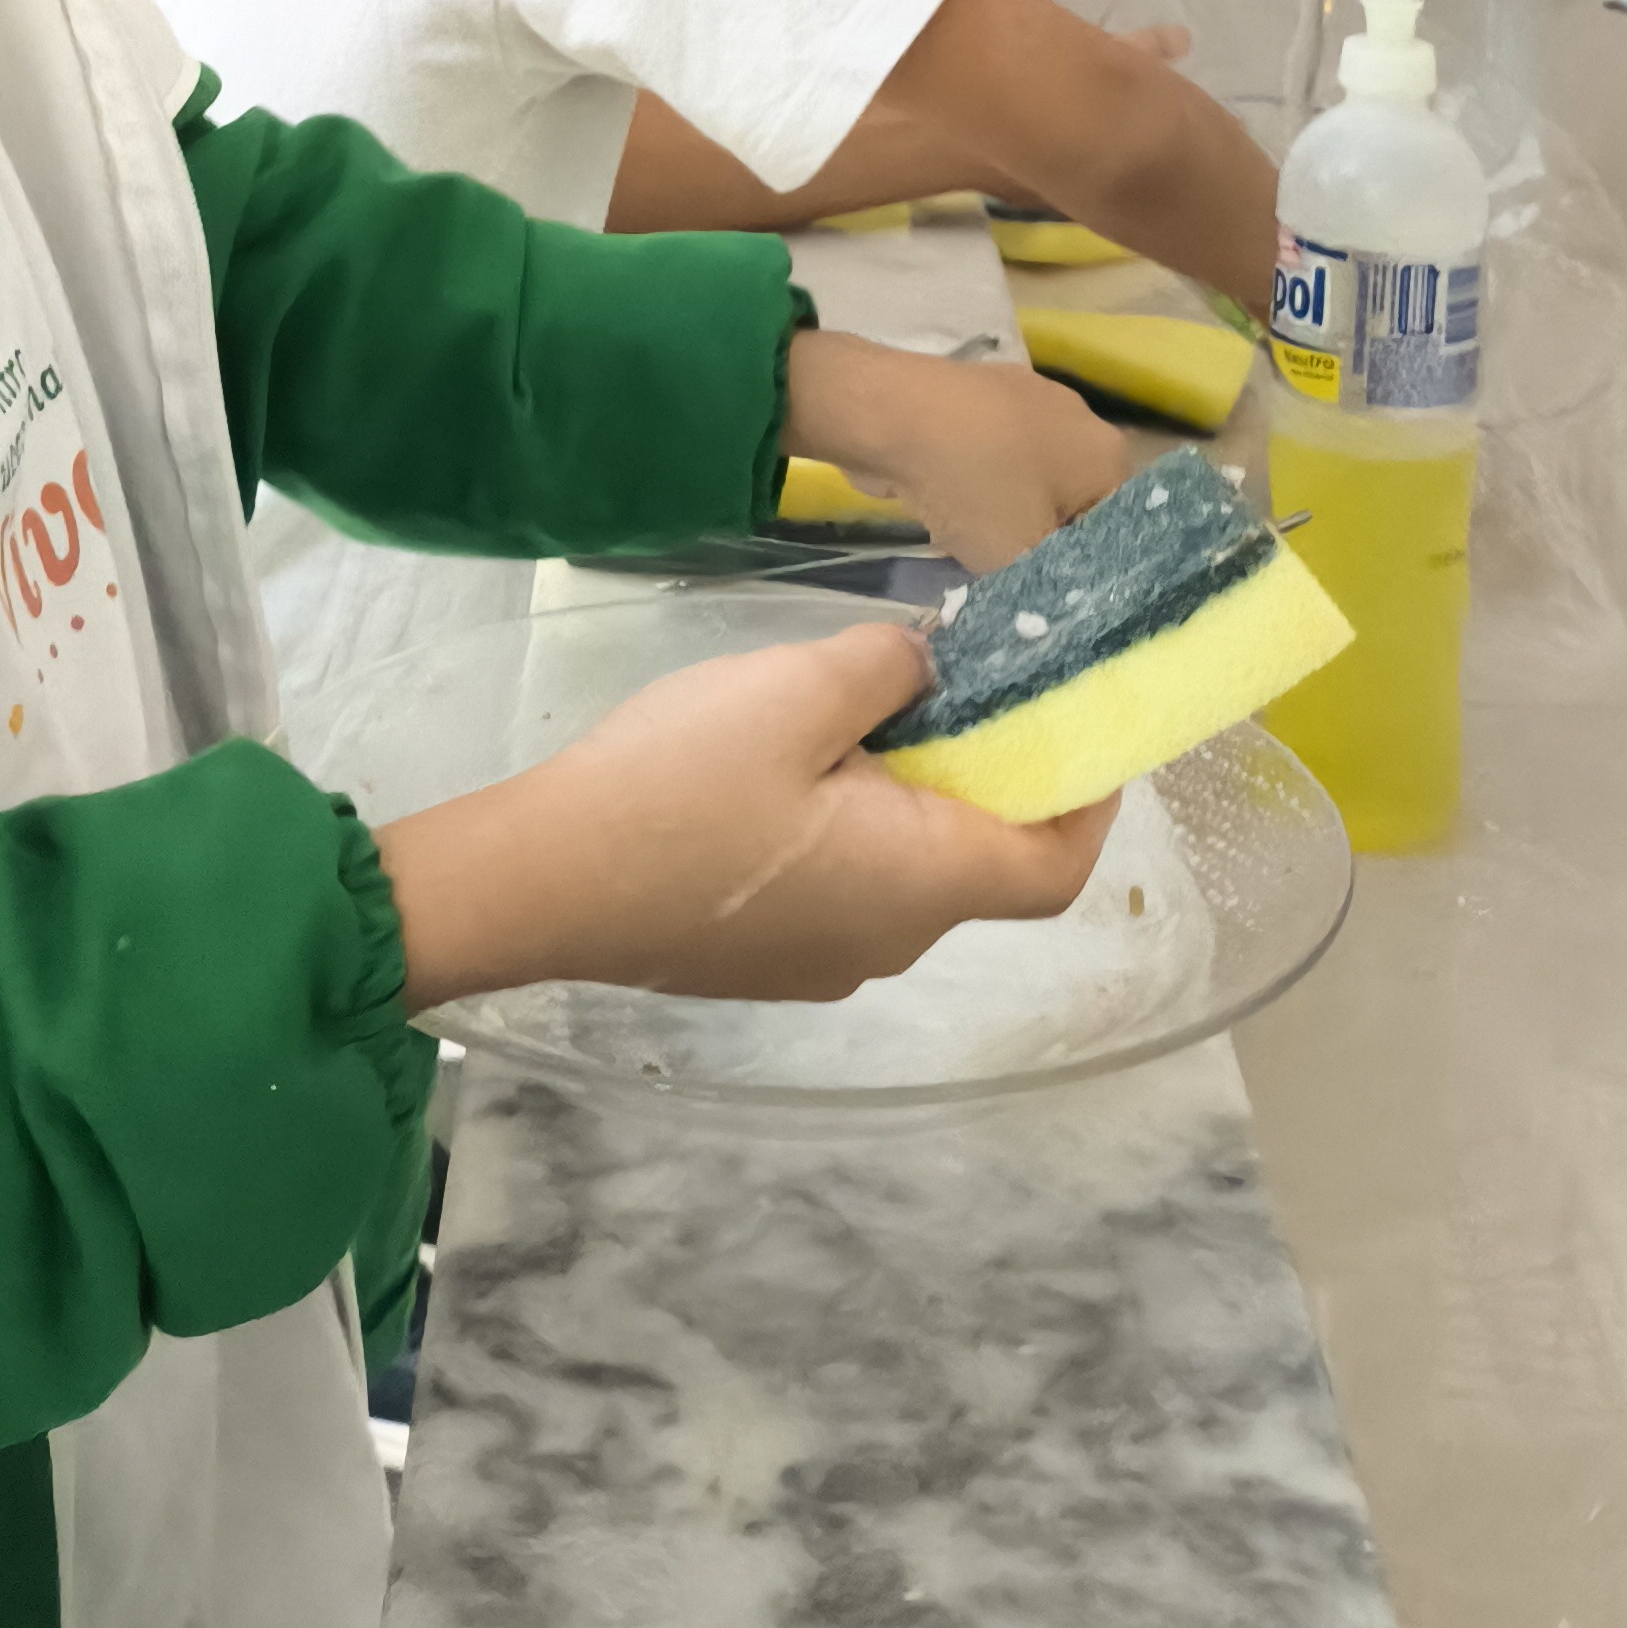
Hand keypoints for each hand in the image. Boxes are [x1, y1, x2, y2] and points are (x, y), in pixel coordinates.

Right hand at [378, 626, 1116, 1005]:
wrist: (539, 883)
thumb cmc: (679, 787)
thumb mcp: (796, 689)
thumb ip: (887, 667)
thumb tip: (927, 670)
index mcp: (921, 882)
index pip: (1055, 868)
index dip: (1087, 800)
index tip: (1074, 720)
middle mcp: (890, 941)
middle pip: (980, 866)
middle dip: (985, 774)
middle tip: (953, 681)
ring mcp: (820, 961)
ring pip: (905, 874)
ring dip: (910, 798)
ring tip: (860, 711)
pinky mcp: (762, 959)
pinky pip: (843, 889)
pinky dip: (852, 828)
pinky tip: (788, 767)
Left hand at [784, 324, 1140, 571]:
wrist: (885, 414)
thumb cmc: (970, 486)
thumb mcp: (1021, 558)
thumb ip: (1054, 587)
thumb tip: (1066, 607)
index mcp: (1110, 454)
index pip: (1122, 531)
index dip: (1090, 571)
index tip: (1057, 600)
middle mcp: (1082, 419)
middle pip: (1076, 505)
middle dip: (1046, 543)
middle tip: (1015, 579)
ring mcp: (1029, 400)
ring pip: (1032, 484)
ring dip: (1008, 518)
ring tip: (977, 545)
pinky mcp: (982, 399)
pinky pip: (995, 459)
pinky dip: (979, 489)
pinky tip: (952, 510)